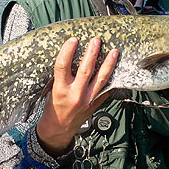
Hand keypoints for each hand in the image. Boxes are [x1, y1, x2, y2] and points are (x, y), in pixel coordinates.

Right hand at [36, 37, 118, 155]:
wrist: (59, 128)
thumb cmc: (54, 107)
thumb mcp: (52, 89)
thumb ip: (62, 75)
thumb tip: (73, 55)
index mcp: (60, 89)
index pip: (63, 66)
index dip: (68, 51)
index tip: (73, 40)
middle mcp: (75, 95)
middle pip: (86, 70)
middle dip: (92, 53)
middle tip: (96, 40)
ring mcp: (88, 100)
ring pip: (101, 79)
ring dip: (109, 64)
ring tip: (114, 52)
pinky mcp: (96, 103)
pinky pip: (106, 89)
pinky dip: (112, 78)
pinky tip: (116, 68)